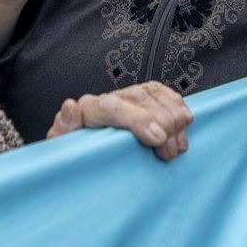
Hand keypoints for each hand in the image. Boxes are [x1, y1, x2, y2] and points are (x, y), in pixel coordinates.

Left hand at [47, 81, 192, 160]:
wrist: (81, 150)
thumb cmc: (74, 151)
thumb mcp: (63, 146)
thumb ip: (64, 127)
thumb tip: (70, 106)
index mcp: (88, 109)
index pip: (113, 107)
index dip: (139, 120)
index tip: (158, 139)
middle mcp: (109, 98)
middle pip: (141, 100)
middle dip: (163, 125)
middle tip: (168, 153)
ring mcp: (127, 96)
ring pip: (156, 95)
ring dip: (173, 120)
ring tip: (176, 146)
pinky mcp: (141, 98)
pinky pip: (163, 93)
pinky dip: (177, 105)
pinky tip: (183, 121)